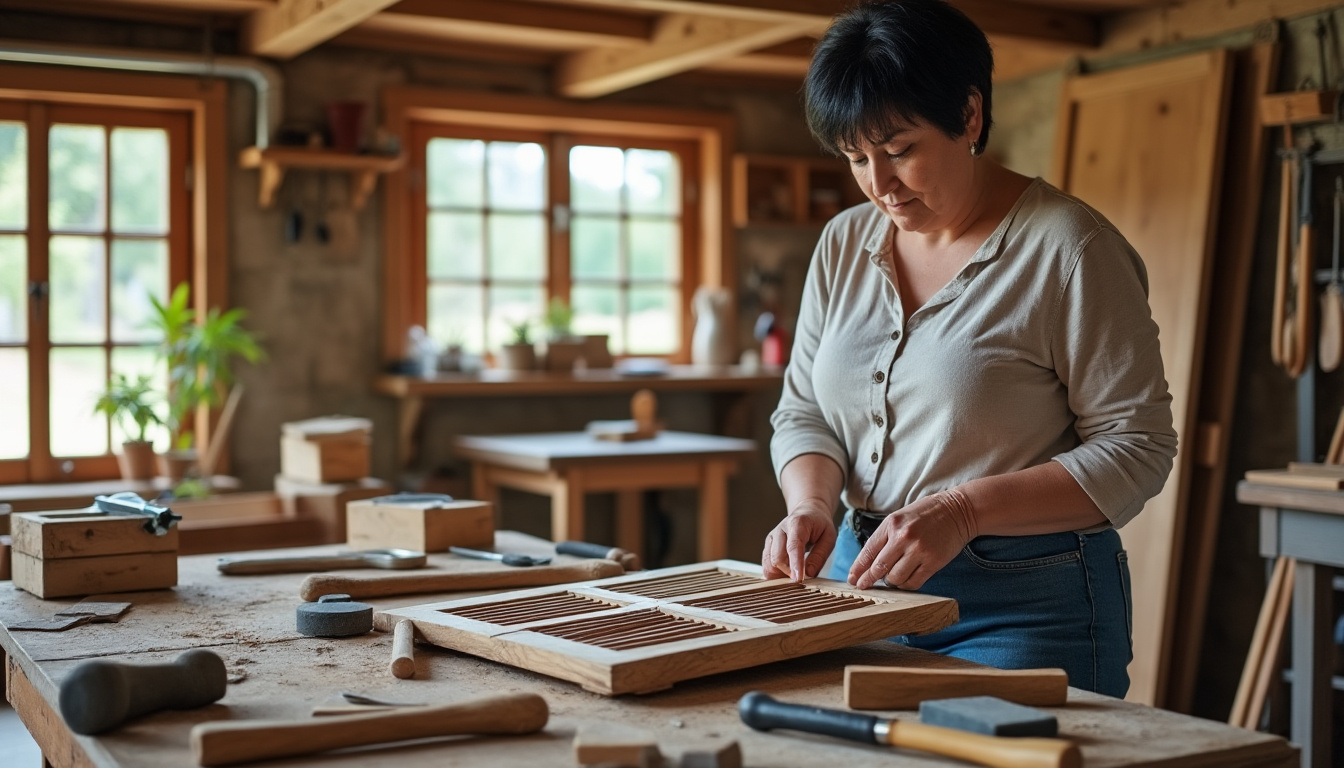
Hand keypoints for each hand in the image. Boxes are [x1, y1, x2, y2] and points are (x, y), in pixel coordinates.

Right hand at [762, 505, 836, 581]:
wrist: (807, 511)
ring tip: (795, 576)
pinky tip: (786, 574)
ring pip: (768, 563)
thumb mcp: (829, 537)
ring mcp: (772, 538)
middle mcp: (780, 530)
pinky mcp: (768, 546)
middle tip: (802, 580)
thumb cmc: (819, 525)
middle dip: (788, 573)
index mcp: (797, 524)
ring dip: (780, 575)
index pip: (793, 546)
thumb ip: (820, 556)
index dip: (795, 564)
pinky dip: (775, 573)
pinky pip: (766, 564)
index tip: (798, 579)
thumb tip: (809, 574)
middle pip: (777, 558)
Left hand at [849, 490, 976, 589]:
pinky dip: (906, 585)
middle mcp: (903, 537)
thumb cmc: (926, 514)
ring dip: (891, 581)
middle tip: (863, 586)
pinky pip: (913, 582)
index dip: (858, 568)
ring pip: (895, 578)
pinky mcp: (933, 562)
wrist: (958, 511)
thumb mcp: (900, 518)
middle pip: (879, 567)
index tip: (852, 578)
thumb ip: (885, 538)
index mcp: (892, 524)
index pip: (868, 551)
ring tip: (892, 577)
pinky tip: (905, 580)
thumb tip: (868, 563)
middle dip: (869, 579)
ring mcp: (919, 550)